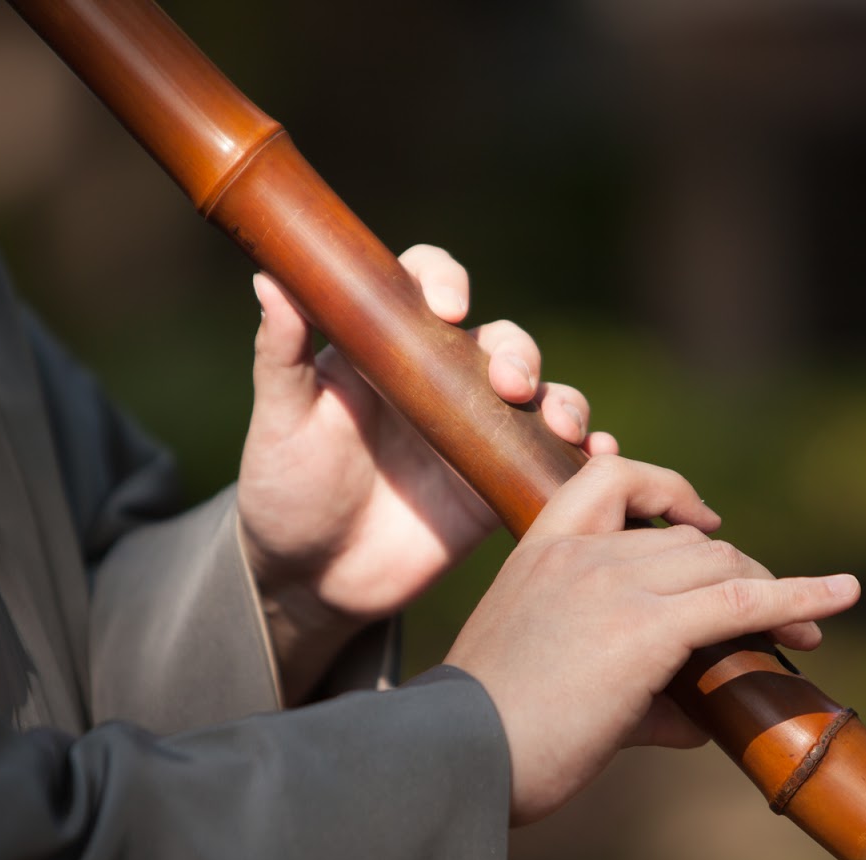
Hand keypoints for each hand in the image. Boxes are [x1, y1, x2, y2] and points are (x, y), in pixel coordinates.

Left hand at [238, 245, 616, 701]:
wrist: (312, 578)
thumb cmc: (285, 489)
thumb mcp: (280, 421)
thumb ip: (281, 354)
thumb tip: (268, 275)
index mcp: (387, 346)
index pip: (425, 285)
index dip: (444, 281)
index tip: (447, 309)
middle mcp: (441, 378)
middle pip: (500, 339)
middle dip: (518, 352)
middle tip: (510, 385)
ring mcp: (477, 430)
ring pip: (541, 394)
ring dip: (562, 401)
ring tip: (563, 428)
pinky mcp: (499, 483)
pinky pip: (554, 459)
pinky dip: (585, 453)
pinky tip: (597, 457)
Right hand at [444, 455, 861, 824]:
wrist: (455, 759)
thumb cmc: (489, 736)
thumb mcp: (552, 684)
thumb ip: (629, 689)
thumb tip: (698, 721)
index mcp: (539, 550)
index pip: (611, 479)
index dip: (667, 489)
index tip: (700, 521)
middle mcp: (578, 553)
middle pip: (689, 540)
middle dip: (740, 570)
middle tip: (779, 613)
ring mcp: (612, 585)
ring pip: (720, 566)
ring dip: (774, 593)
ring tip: (809, 630)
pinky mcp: (645, 629)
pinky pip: (742, 601)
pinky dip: (801, 596)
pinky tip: (841, 598)